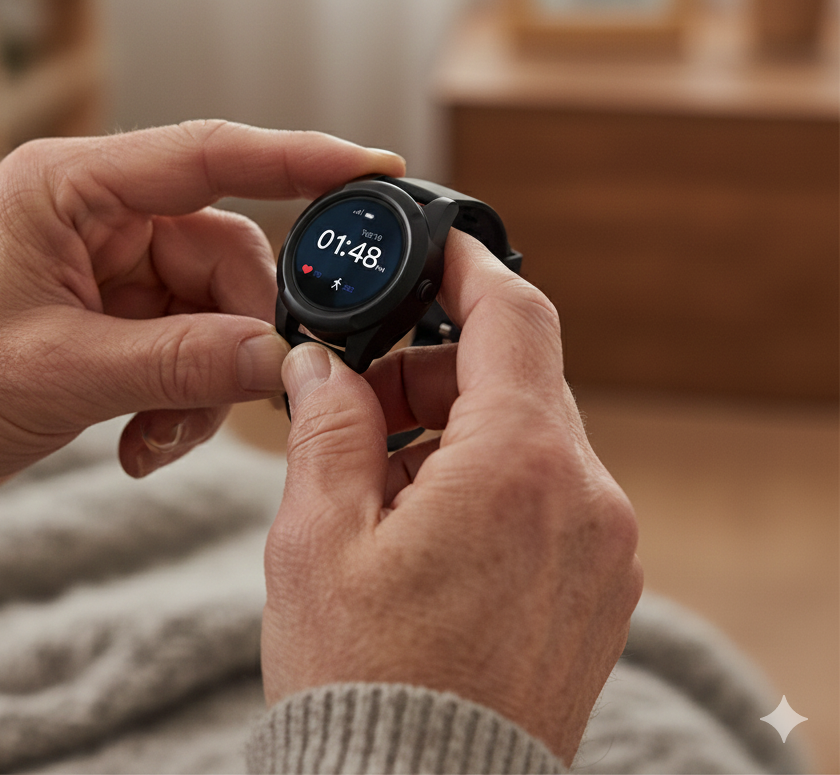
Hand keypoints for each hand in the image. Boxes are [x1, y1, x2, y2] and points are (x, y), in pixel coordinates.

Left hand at [0, 121, 404, 513]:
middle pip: (226, 254)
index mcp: (71, 185)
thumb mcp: (64, 370)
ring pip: (217, 307)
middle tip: (239, 395)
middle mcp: (101, 212)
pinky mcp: (121, 308)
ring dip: (207, 380)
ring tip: (161, 435)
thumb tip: (282, 360)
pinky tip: (146, 438)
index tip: (373, 166)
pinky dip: (186, 395)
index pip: (209, 154)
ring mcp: (114, 262)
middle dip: (238, 333)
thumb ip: (182, 359)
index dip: (299, 157)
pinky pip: (193, 340)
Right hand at [261, 231, 642, 765]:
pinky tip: (426, 518)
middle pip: (517, 377)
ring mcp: (605, 547)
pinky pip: (550, 492)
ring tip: (380, 475)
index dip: (470, 267)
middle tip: (360, 395)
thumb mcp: (319, 533)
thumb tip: (319, 361)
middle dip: (436, 368)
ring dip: (459, 426)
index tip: (438, 246)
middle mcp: (586, 499)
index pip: (513, 316)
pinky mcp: (600, 586)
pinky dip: (491, 476)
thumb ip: (327, 423)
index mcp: (518, 467)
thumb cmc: (363, 679)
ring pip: (532, 434)